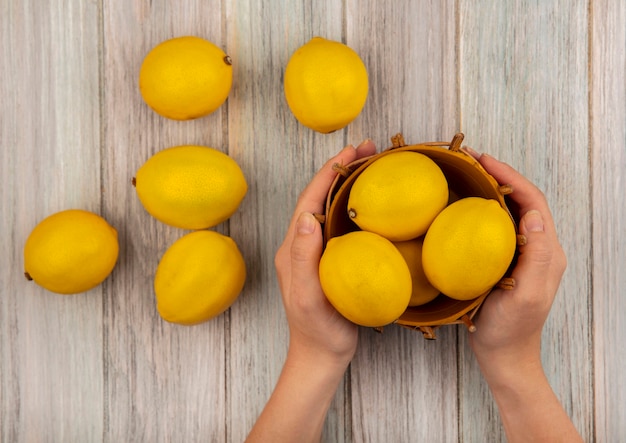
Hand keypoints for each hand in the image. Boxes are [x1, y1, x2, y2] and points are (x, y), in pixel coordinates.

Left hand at [246, 141, 375, 442]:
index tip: (353, 151)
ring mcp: (318, 251)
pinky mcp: (332, 259)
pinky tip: (376, 204)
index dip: (330, 172)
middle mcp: (303, 243)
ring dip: (351, 183)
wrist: (321, 354)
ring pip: (333, 207)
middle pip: (322, 196)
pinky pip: (344, 224)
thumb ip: (303, 259)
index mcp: (293, 247)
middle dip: (343, 169)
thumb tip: (306, 217)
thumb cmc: (317, 330)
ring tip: (375, 165)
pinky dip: (359, 206)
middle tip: (371, 149)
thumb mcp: (308, 297)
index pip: (310, 199)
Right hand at [463, 151, 566, 365]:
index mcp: (546, 251)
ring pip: (511, 210)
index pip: (533, 202)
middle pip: (523, 200)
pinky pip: (497, 225)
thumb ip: (536, 257)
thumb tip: (533, 215)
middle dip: (500, 175)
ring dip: (491, 188)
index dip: (510, 177)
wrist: (504, 355)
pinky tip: (463, 206)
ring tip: (466, 174)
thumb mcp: (525, 295)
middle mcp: (538, 247)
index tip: (483, 161)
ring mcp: (522, 253)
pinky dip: (482, 208)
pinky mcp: (506, 260)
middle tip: (470, 160)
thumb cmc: (510, 329)